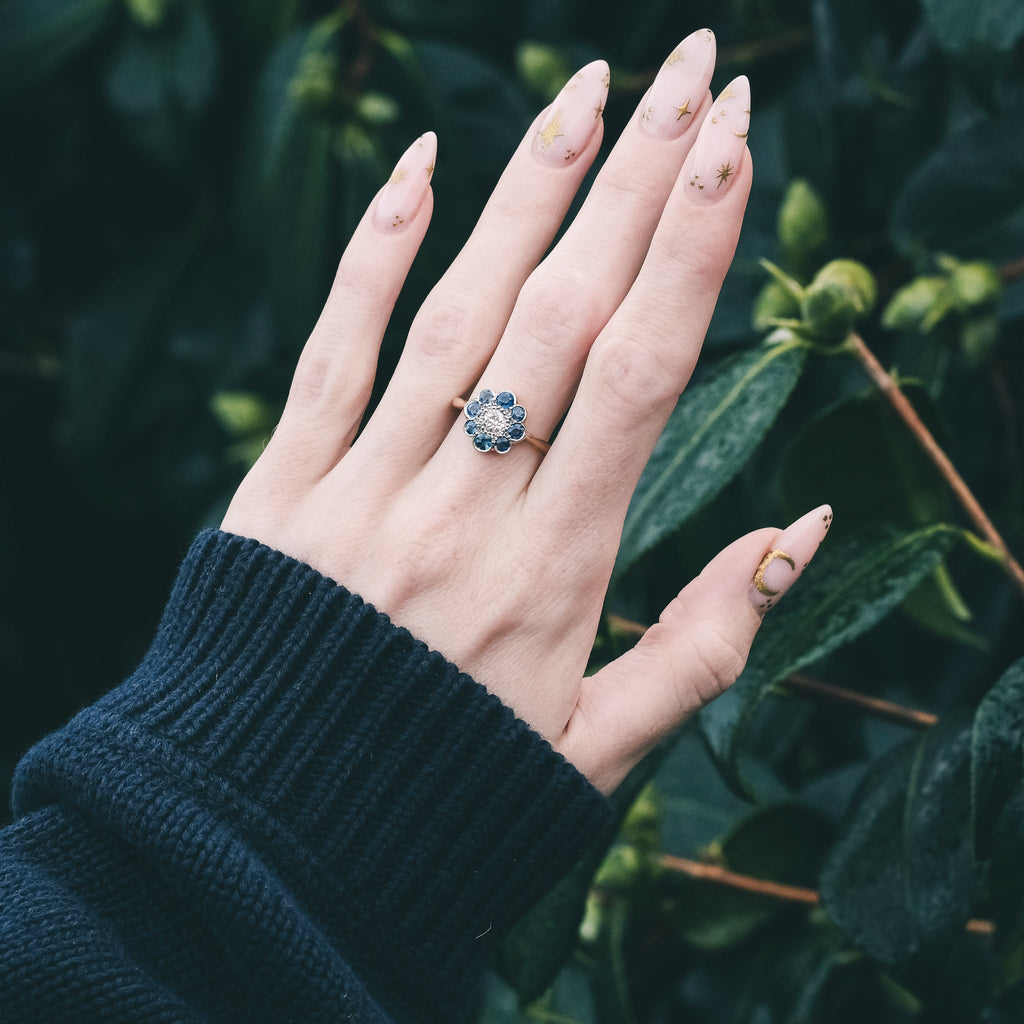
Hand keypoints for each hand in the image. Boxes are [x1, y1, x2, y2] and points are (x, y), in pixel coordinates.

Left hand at [221, 29, 829, 793]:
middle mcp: (464, 508)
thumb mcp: (600, 750)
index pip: (639, 375)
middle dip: (640, 183)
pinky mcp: (283, 484)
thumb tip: (805, 532)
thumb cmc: (450, 794)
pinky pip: (333, 348)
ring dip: (530, 190)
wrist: (272, 836)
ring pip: (457, 311)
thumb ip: (707, 644)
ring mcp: (364, 487)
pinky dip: (376, 252)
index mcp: (553, 571)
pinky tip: (423, 166)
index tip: (738, 150)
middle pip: (563, 314)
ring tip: (592, 87)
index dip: (693, 252)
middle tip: (697, 72)